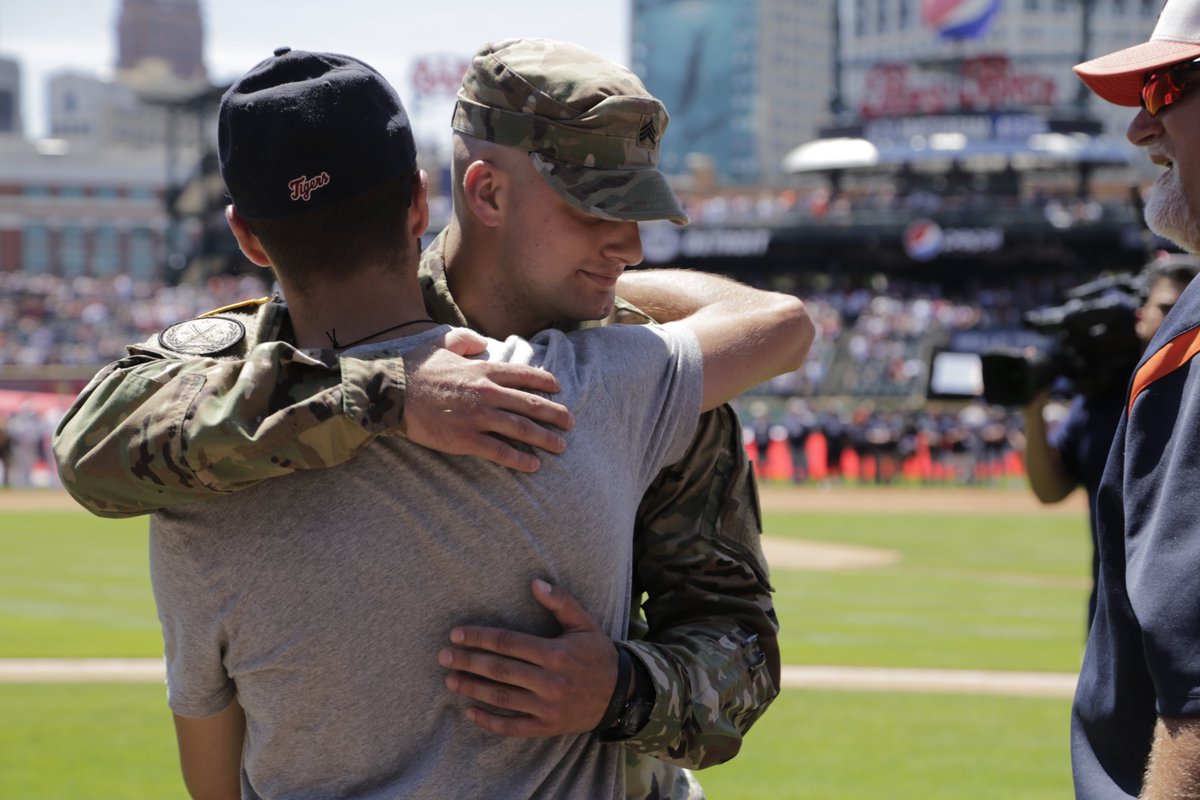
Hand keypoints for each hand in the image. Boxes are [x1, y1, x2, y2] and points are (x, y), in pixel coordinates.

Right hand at [403, 328, 573, 471]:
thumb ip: (467, 340)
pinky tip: (534, 466)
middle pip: (531, 404)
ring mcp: (478, 417)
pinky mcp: (466, 439)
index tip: (559, 389)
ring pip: (522, 429)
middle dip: (555, 414)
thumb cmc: (415, 367)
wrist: (393, 391)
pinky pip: (500, 451)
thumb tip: (483, 342)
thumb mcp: (443, 342)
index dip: (545, 382)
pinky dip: (520, 459)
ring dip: (545, 438)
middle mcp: (487, 392)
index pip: (524, 375)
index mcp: (483, 370)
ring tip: (561, 446)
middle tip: (571, 422)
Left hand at [438, 579, 617, 736]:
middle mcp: (550, 681)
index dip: (479, 638)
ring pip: (502, 697)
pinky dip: (490, 721)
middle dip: (468, 662)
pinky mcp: (548, 726)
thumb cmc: (597, 654)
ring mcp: (548, 707)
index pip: (508, 643)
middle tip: (443, 656)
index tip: (456, 634)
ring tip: (450, 680)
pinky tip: (470, 712)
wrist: (621, 694)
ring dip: (473, 689)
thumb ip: (560, 601)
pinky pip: (513, 727)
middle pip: (500, 670)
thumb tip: (535, 581)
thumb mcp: (584, 623)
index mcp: (556, 653)